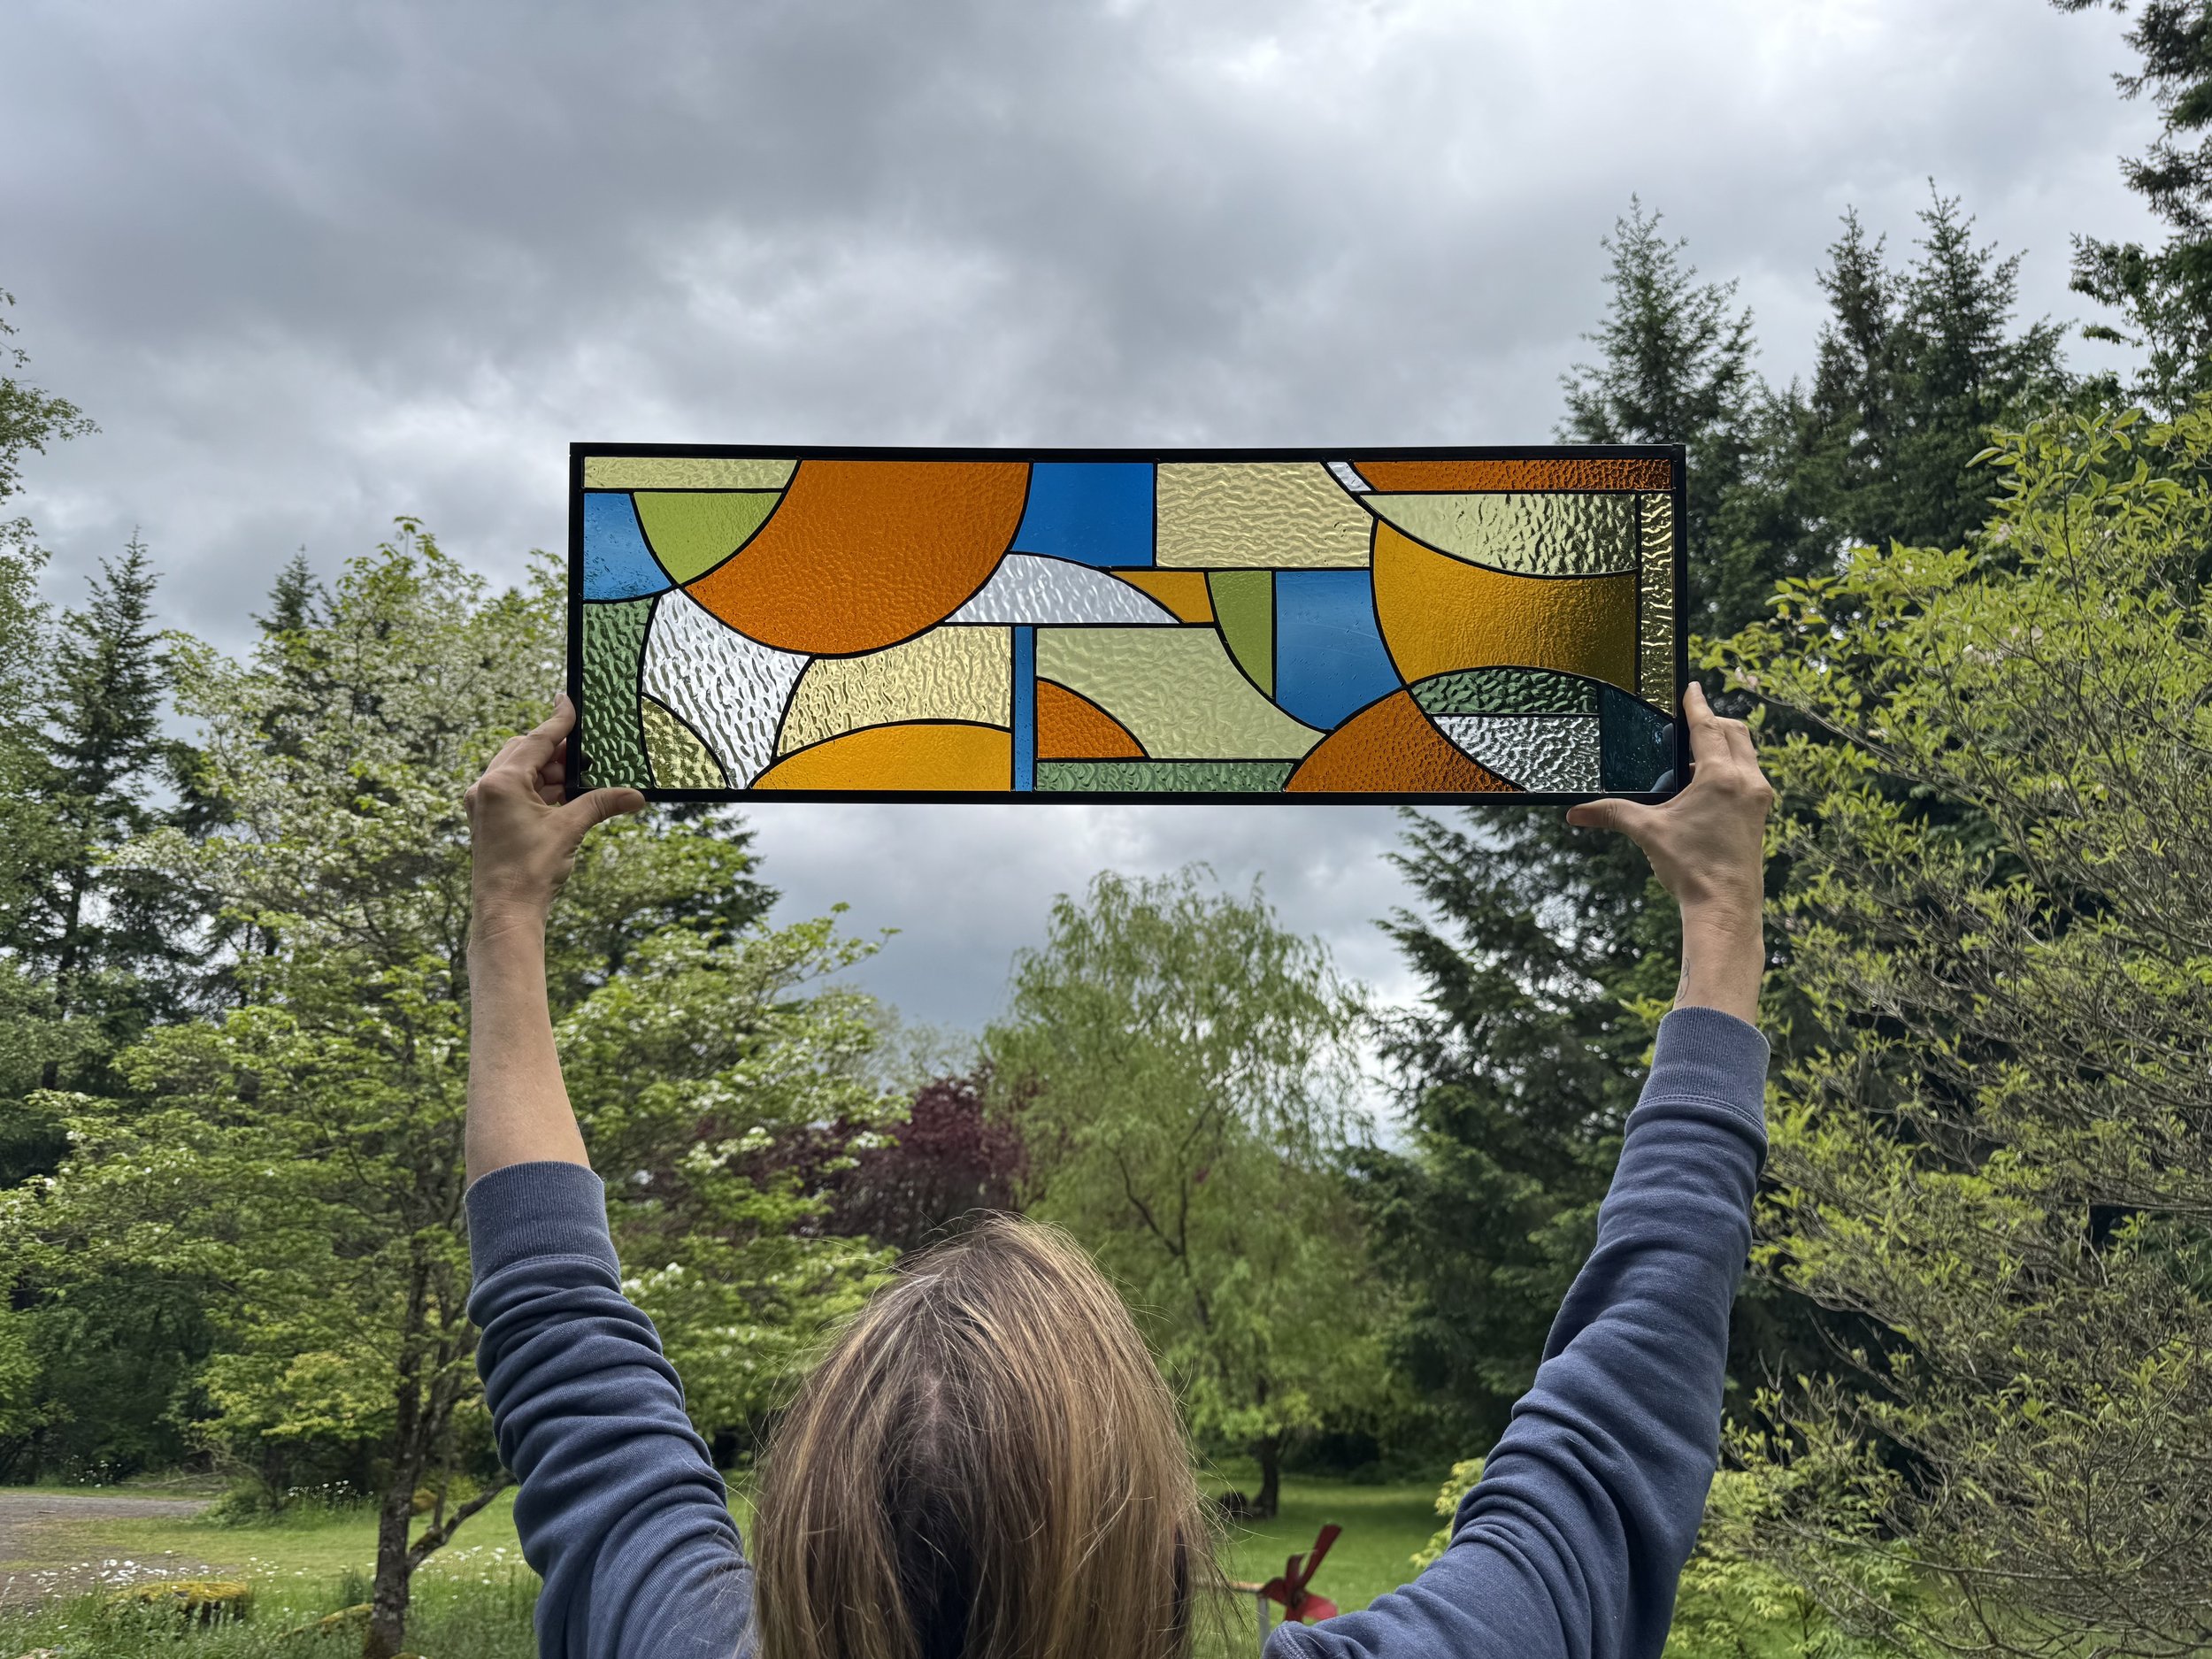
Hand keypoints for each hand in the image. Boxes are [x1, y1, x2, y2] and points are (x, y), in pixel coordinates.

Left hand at [465, 695, 645, 934]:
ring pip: (520, 772)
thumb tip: (637, 796)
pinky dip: (539, 790)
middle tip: (585, 753)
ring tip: (579, 779)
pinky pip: (516, 792)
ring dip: (549, 773)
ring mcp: (484, 805)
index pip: (535, 740)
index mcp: (501, 783)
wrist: (506, 911)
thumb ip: (601, 803)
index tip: (569, 700)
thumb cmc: (530, 871)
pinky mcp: (488, 820)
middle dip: (555, 751)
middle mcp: (486, 788)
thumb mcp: (570, 829)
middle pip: (523, 752)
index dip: (558, 720)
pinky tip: (563, 798)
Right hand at [1566, 683, 1772, 922]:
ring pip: (1747, 753)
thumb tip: (1574, 813)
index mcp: (1720, 777)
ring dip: (1726, 743)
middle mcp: (1747, 781)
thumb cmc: (1690, 867)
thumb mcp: (1648, 832)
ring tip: (1697, 751)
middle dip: (1714, 721)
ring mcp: (1758, 797)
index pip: (1708, 727)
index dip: (1697, 704)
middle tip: (1691, 718)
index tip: (1692, 687)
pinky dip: (1733, 765)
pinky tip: (1709, 782)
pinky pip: (1750, 774)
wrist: (1725, 906)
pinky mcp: (1760, 813)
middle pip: (1736, 733)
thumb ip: (1612, 813)